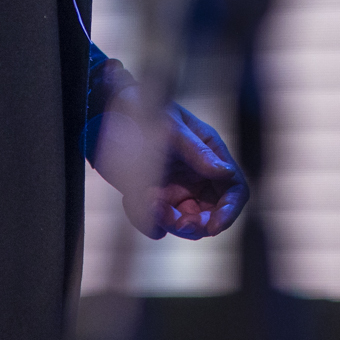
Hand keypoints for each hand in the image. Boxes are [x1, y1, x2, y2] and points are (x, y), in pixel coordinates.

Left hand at [89, 89, 250, 238]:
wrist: (105, 116)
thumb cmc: (143, 112)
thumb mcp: (170, 128)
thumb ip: (197, 151)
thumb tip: (226, 172)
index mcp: (210, 154)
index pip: (235, 189)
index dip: (230, 210)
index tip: (214, 226)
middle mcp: (198, 176)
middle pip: (213, 214)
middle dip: (196, 224)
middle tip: (176, 221)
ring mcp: (178, 190)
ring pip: (186, 224)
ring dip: (167, 220)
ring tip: (146, 198)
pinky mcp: (156, 200)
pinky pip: (158, 225)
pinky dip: (146, 220)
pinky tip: (131, 198)